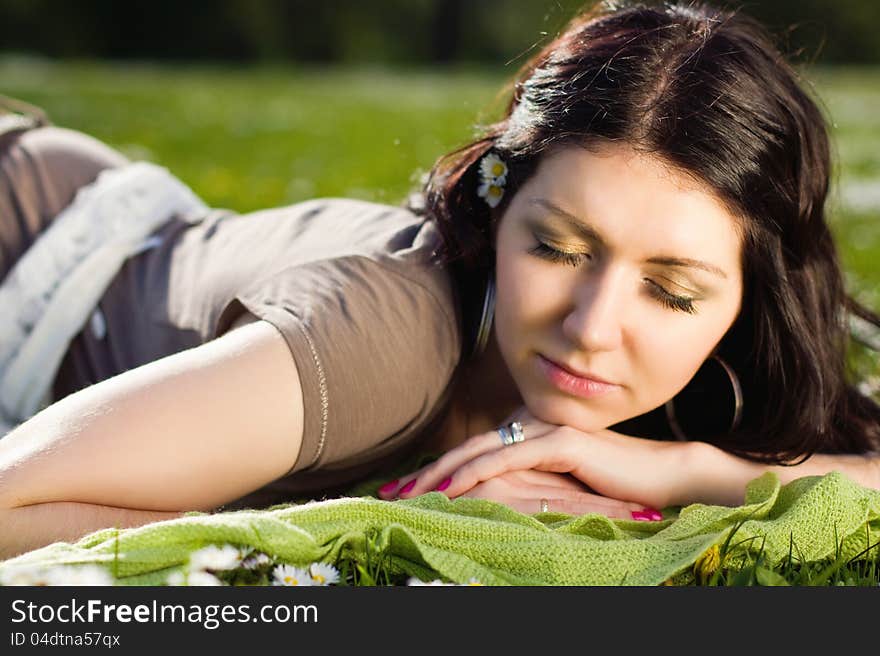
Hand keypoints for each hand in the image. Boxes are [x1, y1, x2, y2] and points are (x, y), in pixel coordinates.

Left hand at [378, 405, 692, 510]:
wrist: (660, 477)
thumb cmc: (611, 485)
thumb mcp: (559, 485)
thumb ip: (527, 483)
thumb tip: (490, 499)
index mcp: (528, 431)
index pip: (474, 450)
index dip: (438, 469)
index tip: (406, 489)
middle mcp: (531, 423)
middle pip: (468, 447)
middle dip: (427, 470)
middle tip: (391, 491)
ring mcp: (544, 429)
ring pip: (480, 450)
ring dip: (441, 472)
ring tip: (409, 491)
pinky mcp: (561, 442)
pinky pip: (508, 459)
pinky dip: (475, 473)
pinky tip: (451, 488)